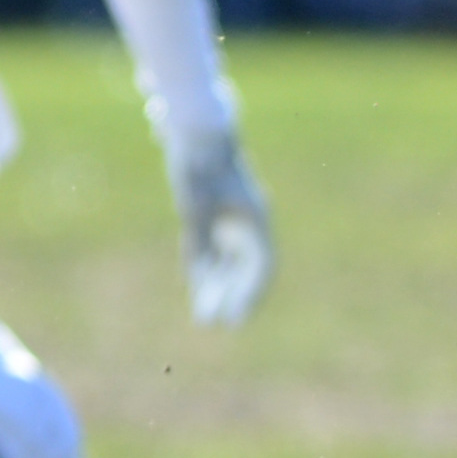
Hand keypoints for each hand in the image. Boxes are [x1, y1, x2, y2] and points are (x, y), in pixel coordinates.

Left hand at [173, 131, 274, 327]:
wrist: (196, 133)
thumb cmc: (199, 164)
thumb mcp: (196, 203)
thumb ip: (198, 236)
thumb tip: (196, 271)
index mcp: (255, 219)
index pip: (260, 267)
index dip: (250, 295)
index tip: (235, 318)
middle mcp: (246, 225)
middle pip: (243, 271)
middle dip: (230, 298)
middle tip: (213, 324)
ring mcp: (231, 221)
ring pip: (227, 264)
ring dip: (216, 289)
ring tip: (203, 318)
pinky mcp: (214, 218)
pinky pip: (212, 252)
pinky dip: (206, 270)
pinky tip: (197, 287)